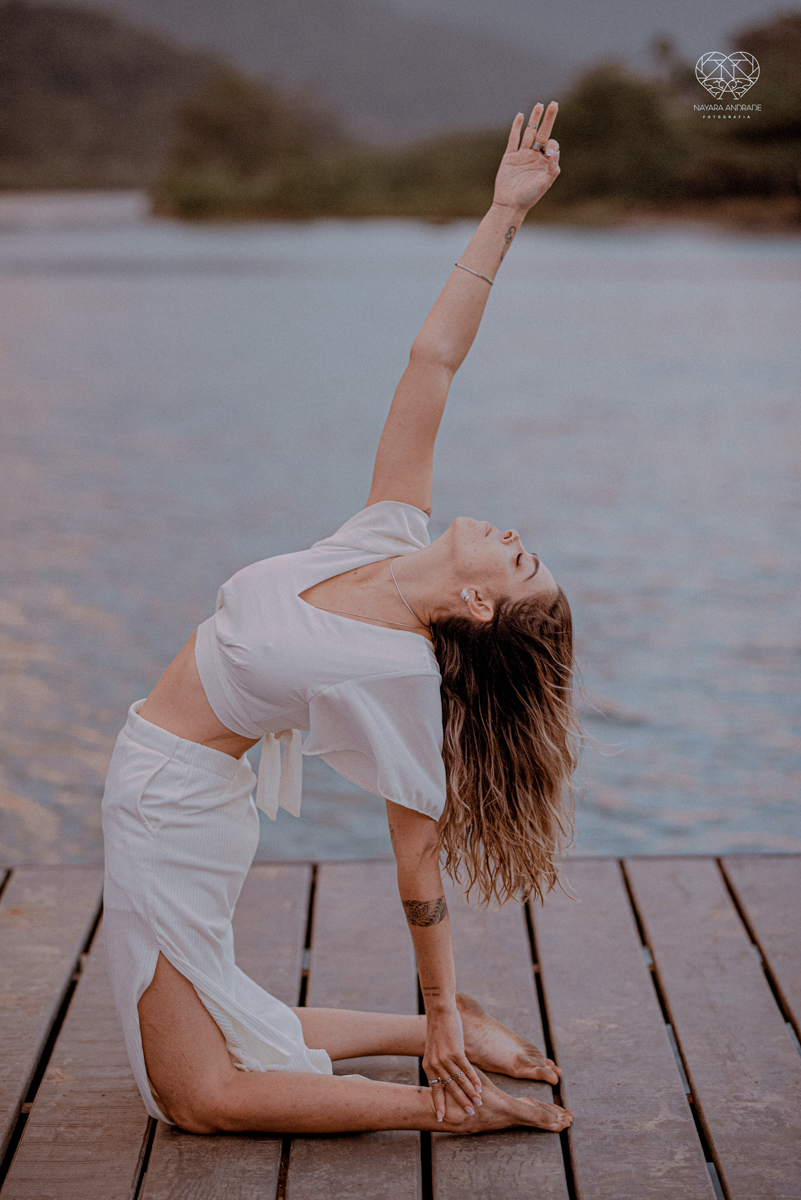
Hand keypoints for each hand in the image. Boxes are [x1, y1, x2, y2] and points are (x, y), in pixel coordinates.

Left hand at [422, 1007, 482, 1121]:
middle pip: (449, 1088)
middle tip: (469, 1114)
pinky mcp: (456, 1052)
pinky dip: (474, 1079)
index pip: (435, 1090)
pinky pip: (466, 1070)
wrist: (440, 1012)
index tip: (442, 1119)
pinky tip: (480, 1087)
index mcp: (428, 1066)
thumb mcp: (434, 1050)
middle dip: (460, 1103)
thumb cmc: (439, 1030)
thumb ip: (439, 1064)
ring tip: (478, 1103)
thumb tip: (446, 1078)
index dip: (439, 1104)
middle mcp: (435, 1064)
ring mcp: (445, 1058)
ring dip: (470, 1093)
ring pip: (460, 1081)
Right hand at [493, 102, 559, 212]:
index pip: (551, 145)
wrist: (509, 205)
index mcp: (544, 163)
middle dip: (548, 119)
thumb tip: (555, 152)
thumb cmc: (529, 197)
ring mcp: (522, 155)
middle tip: (554, 104)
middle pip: (542, 133)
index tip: (548, 151)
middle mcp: (534, 156)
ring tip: (539, 105)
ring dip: (534, 119)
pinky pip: (513, 139)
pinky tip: (521, 116)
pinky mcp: (509, 157)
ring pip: (529, 132)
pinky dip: (516, 127)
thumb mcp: (544, 184)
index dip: (552, 145)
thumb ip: (552, 169)